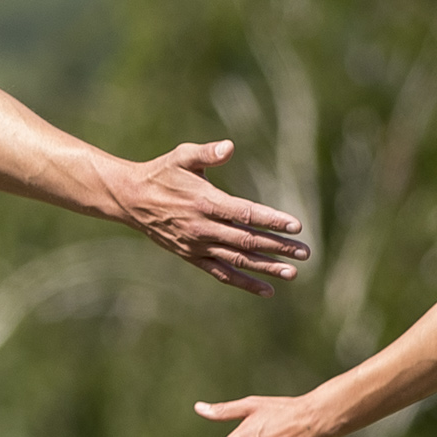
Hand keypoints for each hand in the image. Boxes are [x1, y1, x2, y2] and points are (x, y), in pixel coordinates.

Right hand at [117, 142, 309, 294]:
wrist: (131, 200)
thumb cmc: (162, 173)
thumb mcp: (182, 156)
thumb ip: (207, 153)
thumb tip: (229, 146)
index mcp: (205, 201)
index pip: (245, 213)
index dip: (271, 220)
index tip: (295, 225)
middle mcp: (203, 227)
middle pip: (247, 240)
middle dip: (278, 246)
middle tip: (304, 252)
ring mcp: (198, 246)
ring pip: (238, 260)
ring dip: (266, 267)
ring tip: (292, 273)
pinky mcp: (193, 257)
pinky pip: (222, 273)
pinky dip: (244, 282)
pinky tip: (267, 289)